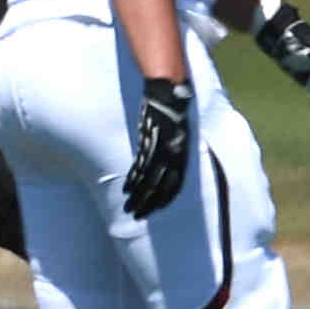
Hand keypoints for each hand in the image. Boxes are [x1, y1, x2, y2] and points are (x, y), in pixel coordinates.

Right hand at [124, 77, 191, 218]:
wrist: (167, 93)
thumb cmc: (175, 111)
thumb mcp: (181, 134)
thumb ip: (176, 149)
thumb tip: (171, 162)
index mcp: (182, 155)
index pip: (175, 185)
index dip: (165, 199)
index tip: (155, 210)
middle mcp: (173, 155)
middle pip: (160, 186)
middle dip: (148, 203)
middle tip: (137, 216)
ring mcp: (159, 150)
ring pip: (148, 179)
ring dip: (137, 195)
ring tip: (128, 206)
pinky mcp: (148, 143)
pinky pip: (140, 166)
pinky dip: (132, 179)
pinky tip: (126, 188)